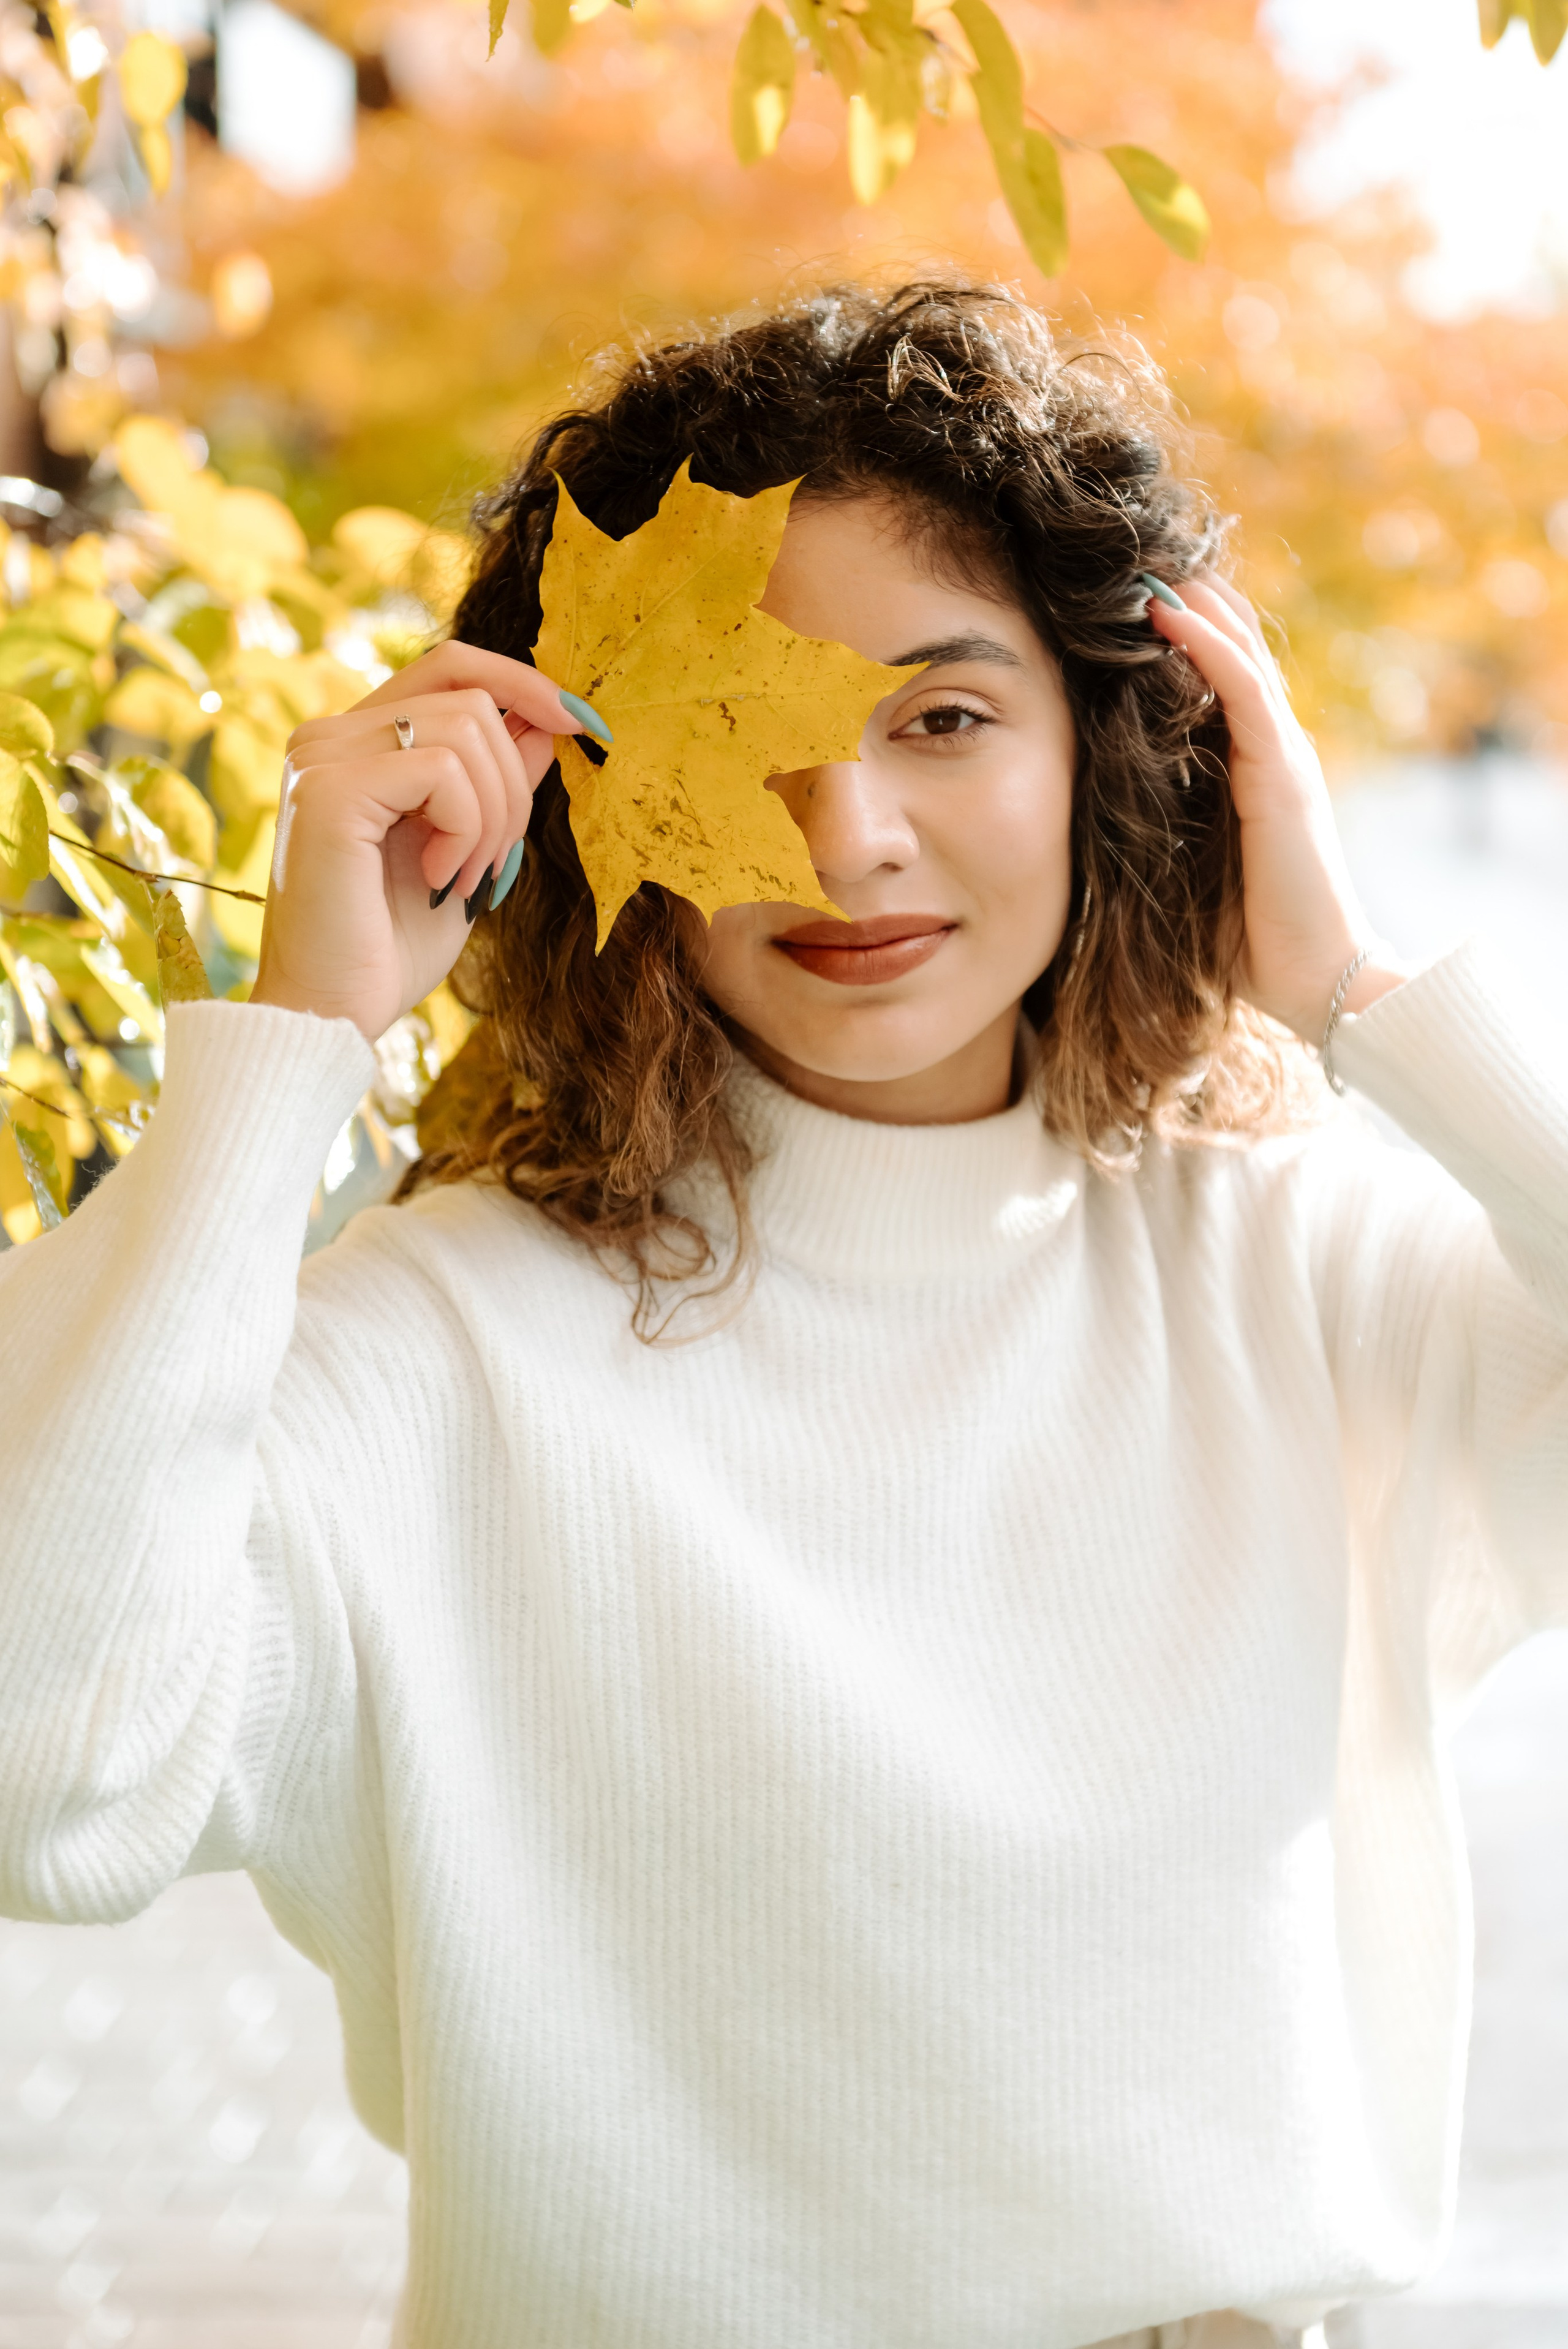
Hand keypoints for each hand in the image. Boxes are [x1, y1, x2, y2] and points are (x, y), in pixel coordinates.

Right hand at [252, 642, 584, 1041]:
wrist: (333, 1014)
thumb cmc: (389, 946)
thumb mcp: (467, 851)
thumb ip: (496, 784)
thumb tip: (547, 725)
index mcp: (357, 743)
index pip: (449, 666)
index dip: (523, 683)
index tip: (583, 726)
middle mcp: (328, 736)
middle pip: (470, 698)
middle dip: (513, 785)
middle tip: (493, 863)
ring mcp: (322, 758)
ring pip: (466, 729)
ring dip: (493, 815)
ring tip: (462, 876)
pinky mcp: (328, 791)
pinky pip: (442, 770)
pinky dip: (466, 828)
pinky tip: (439, 876)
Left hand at [1146, 578, 1408, 1041]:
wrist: (1316, 980)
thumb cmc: (1245, 938)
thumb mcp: (1184, 865)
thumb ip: (1155, 825)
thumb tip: (1086, 809)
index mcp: (1248, 767)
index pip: (1215, 676)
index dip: (1177, 630)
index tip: (1117, 594)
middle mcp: (1269, 748)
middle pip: (1229, 646)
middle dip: (1181, 598)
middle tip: (1124, 553)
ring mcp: (1282, 755)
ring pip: (1237, 652)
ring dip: (1189, 602)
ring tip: (1138, 557)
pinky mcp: (1283, 773)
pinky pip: (1242, 690)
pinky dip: (1206, 646)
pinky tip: (1166, 613)